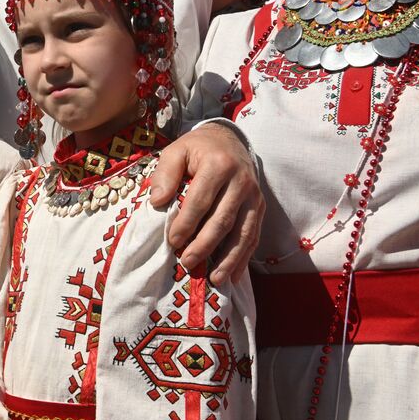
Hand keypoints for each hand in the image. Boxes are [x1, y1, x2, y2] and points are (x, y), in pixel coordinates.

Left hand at [150, 122, 264, 283]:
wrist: (229, 140)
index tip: (172, 242)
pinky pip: (254, 235)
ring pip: (243, 232)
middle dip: (204, 245)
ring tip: (215, 279)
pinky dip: (243, 257)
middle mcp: (242, 181)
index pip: (201, 199)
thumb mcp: (176, 151)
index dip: (187, 223)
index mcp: (218, 165)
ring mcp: (255, 196)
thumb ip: (165, 174)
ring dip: (229, 259)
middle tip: (186, 263)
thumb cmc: (197, 149)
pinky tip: (233, 275)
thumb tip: (158, 201)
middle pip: (223, 219)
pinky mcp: (261, 207)